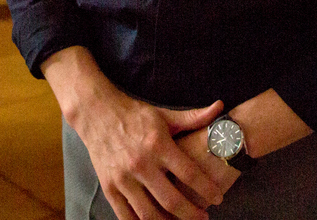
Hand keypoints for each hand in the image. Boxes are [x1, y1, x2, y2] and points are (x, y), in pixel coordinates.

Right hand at [76, 95, 230, 219]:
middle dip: (191, 214)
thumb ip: (193, 117)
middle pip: (171, 200)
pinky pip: (126, 216)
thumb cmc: (134, 114)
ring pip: (149, 213)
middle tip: (203, 218)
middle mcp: (141, 164)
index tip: (218, 198)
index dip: (206, 188)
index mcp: (157, 145)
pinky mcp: (109, 188)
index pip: (188, 173)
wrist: (96, 113)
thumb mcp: (164, 114)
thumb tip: (220, 107)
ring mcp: (123, 178)